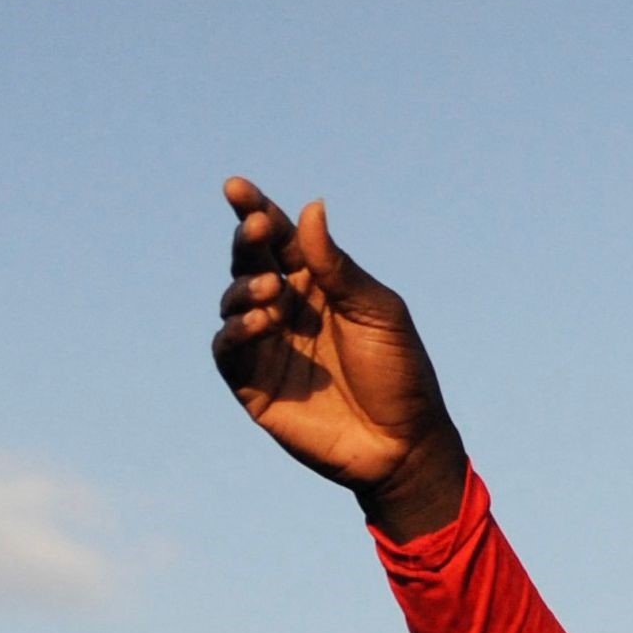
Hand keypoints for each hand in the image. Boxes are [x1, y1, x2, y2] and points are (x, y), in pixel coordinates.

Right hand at [211, 177, 467, 536]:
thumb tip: (311, 207)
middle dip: (246, 242)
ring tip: (273, 292)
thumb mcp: (377, 312)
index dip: (255, 212)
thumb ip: (338, 266)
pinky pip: (227, 351)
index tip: (237, 188)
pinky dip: (235, 332)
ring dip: (244, 288)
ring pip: (233, 302)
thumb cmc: (400, 374)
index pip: (279, 240)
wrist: (405, 444)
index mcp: (319, 285)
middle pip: (250, 263)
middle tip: (256, 229)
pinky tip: (258, 322)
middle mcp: (287, 310)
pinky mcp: (254, 386)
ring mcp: (268, 346)